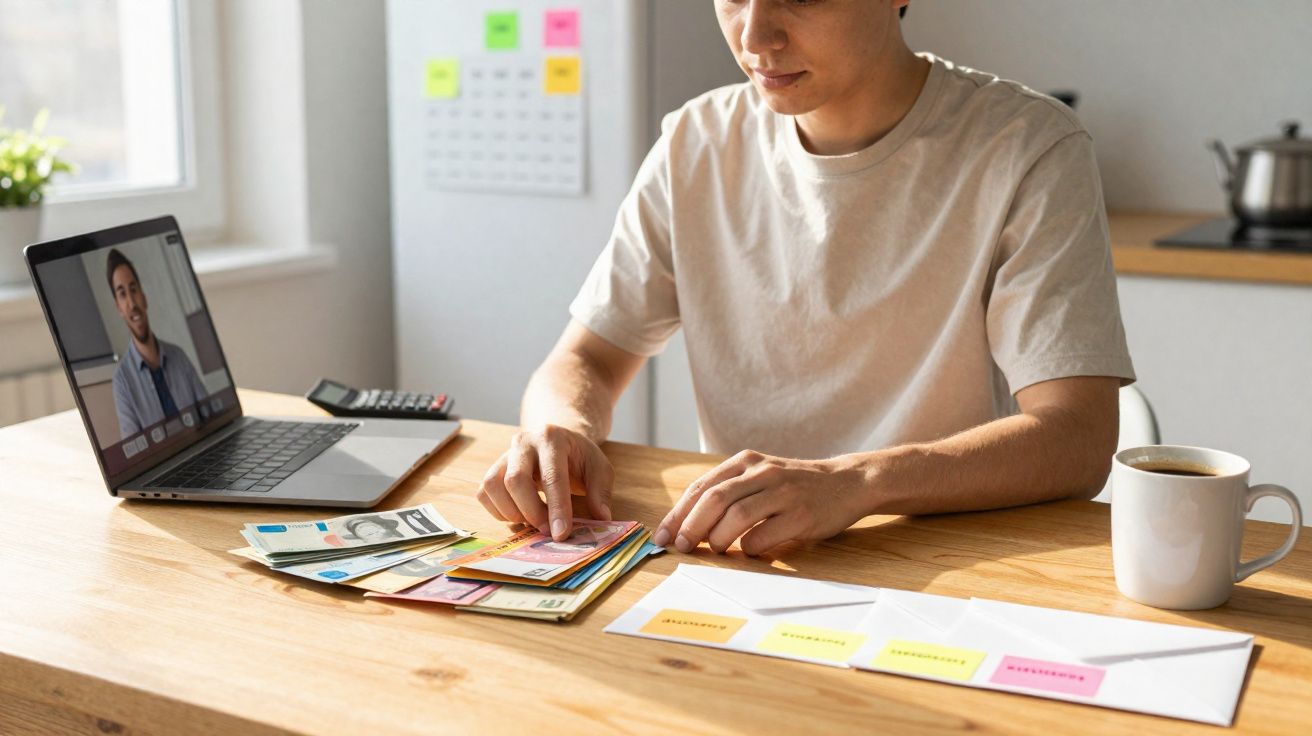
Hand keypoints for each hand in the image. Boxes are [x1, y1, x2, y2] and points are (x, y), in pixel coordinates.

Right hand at [477, 424, 613, 540]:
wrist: (556, 440)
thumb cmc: (578, 457)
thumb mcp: (599, 467)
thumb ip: (601, 491)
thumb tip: (602, 519)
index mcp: (552, 438)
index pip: (552, 476)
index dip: (556, 507)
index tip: (561, 534)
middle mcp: (523, 442)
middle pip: (515, 480)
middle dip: (531, 512)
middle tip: (547, 531)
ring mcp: (504, 454)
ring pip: (493, 486)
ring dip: (512, 512)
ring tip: (533, 522)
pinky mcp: (492, 469)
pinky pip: (484, 493)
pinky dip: (499, 511)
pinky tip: (519, 515)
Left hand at [653, 450, 870, 556]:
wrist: (846, 482)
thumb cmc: (794, 486)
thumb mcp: (760, 476)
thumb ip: (729, 491)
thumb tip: (685, 523)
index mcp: (746, 461)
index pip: (702, 487)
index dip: (679, 513)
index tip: (664, 535)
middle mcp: (763, 472)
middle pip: (715, 499)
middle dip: (691, 526)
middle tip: (682, 546)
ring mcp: (784, 492)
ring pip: (737, 516)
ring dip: (717, 538)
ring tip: (713, 550)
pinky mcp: (802, 514)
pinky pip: (763, 535)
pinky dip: (748, 547)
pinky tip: (748, 550)